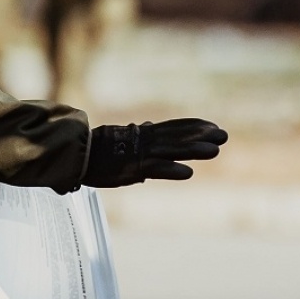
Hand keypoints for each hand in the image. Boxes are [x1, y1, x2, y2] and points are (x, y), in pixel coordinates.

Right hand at [80, 119, 227, 187]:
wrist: (75, 153)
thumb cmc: (96, 149)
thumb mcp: (120, 139)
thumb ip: (136, 135)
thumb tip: (145, 126)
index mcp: (143, 134)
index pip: (174, 127)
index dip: (194, 126)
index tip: (214, 126)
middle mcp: (145, 141)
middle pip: (178, 136)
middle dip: (201, 136)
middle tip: (224, 135)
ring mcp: (139, 154)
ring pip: (172, 150)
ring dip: (193, 150)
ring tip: (214, 151)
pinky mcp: (131, 168)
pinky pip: (155, 169)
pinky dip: (171, 170)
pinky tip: (188, 173)